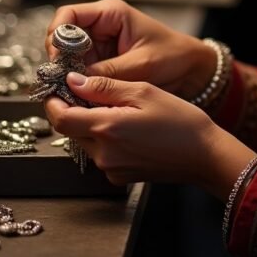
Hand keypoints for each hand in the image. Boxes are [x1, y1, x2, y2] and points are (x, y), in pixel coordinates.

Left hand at [45, 73, 255, 195]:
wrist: (203, 155)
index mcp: (107, 128)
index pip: (60, 117)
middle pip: (69, 130)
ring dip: (89, 123)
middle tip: (86, 90)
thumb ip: (105, 87)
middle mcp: (103, 153)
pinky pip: (100, 153)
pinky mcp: (118, 176)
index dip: (53, 101)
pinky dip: (104, 137)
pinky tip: (127, 125)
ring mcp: (109, 168)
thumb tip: (73, 80)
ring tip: (114, 106)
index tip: (57, 86)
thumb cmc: (180, 120)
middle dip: (72, 109)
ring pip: (84, 141)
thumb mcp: (144, 91)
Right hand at [46, 0, 215, 98]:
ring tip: (71, 93)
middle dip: (59, 61)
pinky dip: (77, 84)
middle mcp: (100, 26)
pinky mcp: (100, 64)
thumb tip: (73, 82)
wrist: (192, 69)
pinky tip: (81, 97)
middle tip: (61, 83)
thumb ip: (107, 73)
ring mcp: (99, 46)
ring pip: (67, 59)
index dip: (56, 36)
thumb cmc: (174, 56)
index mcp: (110, 14)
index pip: (67, 16)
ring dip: (67, 75)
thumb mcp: (141, 64)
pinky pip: (79, 73)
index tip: (57, 60)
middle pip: (62, 39)